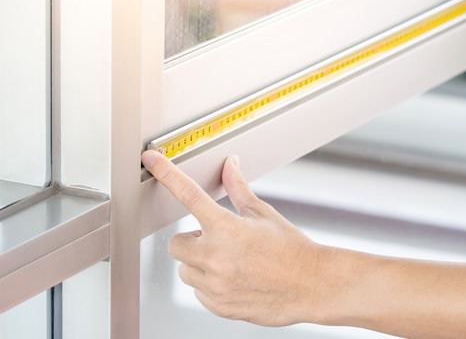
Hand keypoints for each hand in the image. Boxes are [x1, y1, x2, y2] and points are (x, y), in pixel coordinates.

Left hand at [141, 151, 326, 325]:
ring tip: (231, 263)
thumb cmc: (293, 250)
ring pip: (185, 271)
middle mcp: (215, 257)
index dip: (166, 174)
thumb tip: (230, 167)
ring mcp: (215, 284)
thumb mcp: (265, 215)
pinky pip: (199, 292)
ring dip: (200, 265)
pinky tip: (236, 279)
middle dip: (192, 241)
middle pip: (175, 244)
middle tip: (217, 241)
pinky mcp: (218, 305)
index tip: (151, 161)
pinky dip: (211, 285)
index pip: (188, 194)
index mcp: (226, 228)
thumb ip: (239, 190)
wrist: (312, 285)